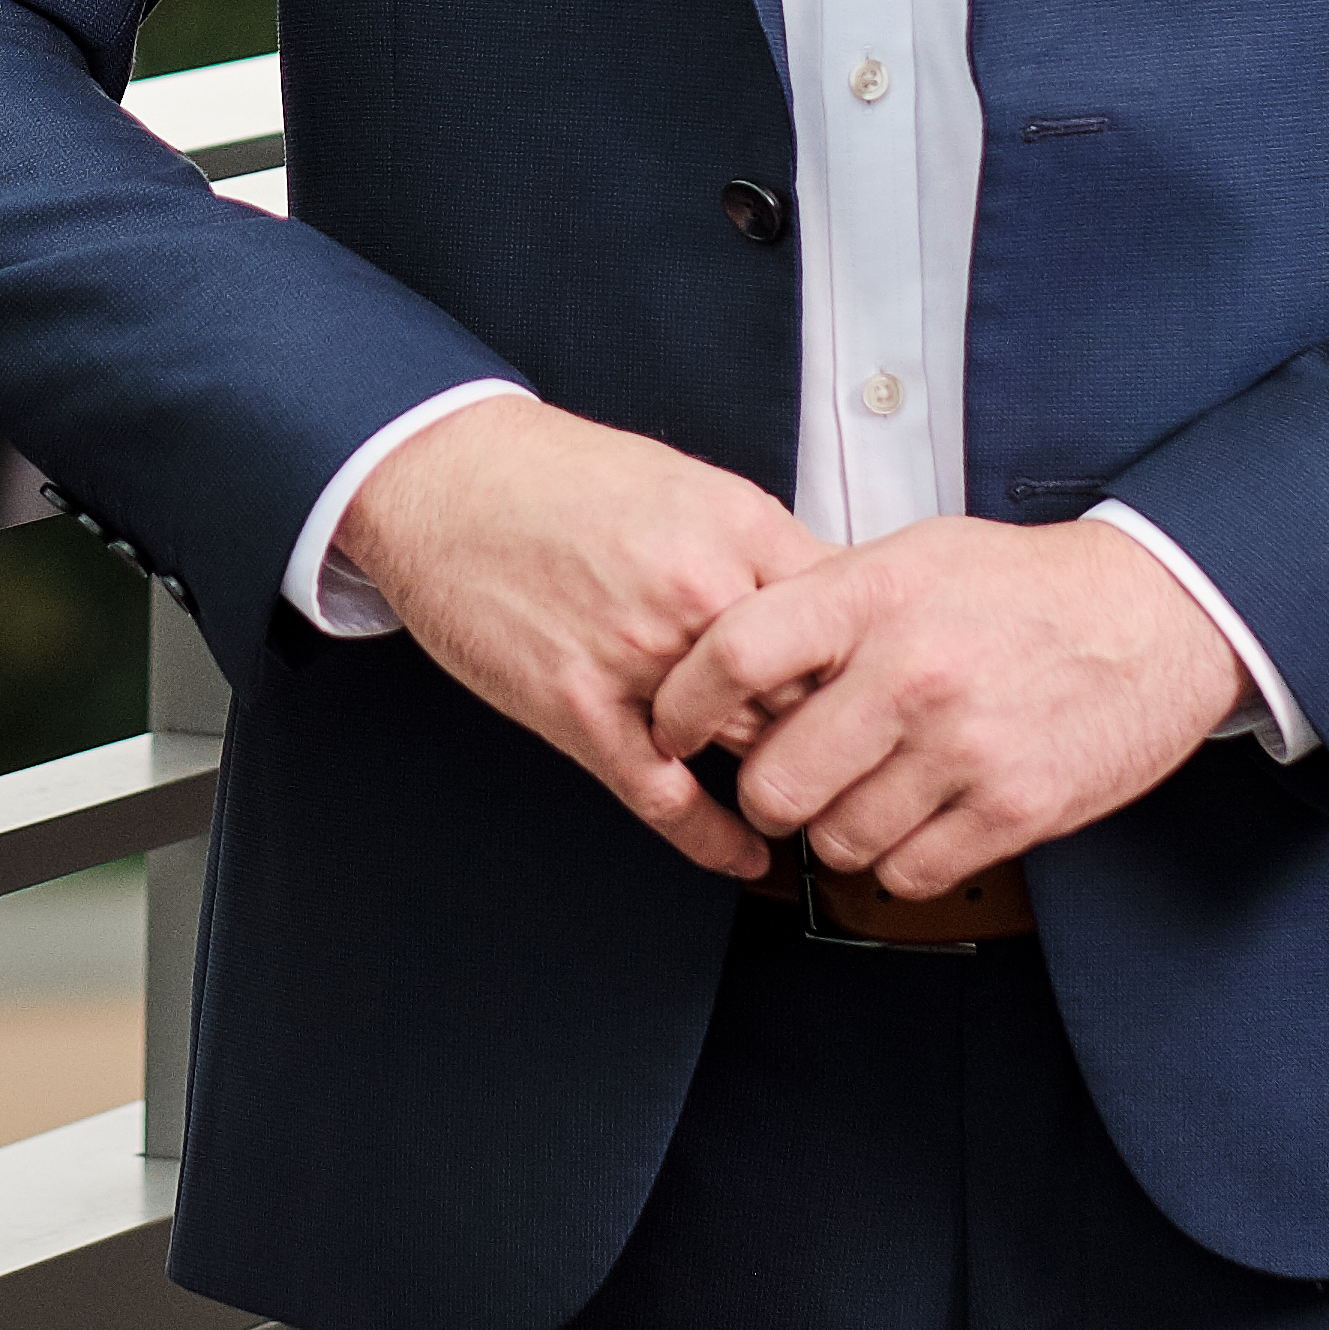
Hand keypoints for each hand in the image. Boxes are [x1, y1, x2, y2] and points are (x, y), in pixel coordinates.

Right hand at [335, 394, 827, 880]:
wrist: (445, 475)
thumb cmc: (558, 475)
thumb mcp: (687, 483)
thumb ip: (759, 546)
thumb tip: (829, 603)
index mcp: (734, 530)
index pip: (846, 622)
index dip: (873, 665)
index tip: (883, 694)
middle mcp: (696, 595)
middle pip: (808, 693)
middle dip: (830, 727)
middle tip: (853, 757)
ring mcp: (636, 657)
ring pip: (747, 746)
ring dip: (779, 777)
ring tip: (807, 801)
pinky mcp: (577, 708)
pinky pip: (667, 796)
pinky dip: (713, 838)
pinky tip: (743, 854)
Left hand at [649, 514, 1241, 899]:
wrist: (1152, 618)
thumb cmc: (1021, 586)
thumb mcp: (909, 555)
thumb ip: (822, 601)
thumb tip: (730, 652)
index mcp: (871, 596)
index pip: (734, 655)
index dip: (685, 704)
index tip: (674, 726)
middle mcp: (910, 674)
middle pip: (775, 782)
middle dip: (768, 795)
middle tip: (784, 783)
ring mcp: (963, 747)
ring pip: (838, 841)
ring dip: (838, 832)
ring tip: (865, 794)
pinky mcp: (1014, 808)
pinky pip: (909, 873)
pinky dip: (901, 860)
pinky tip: (917, 818)